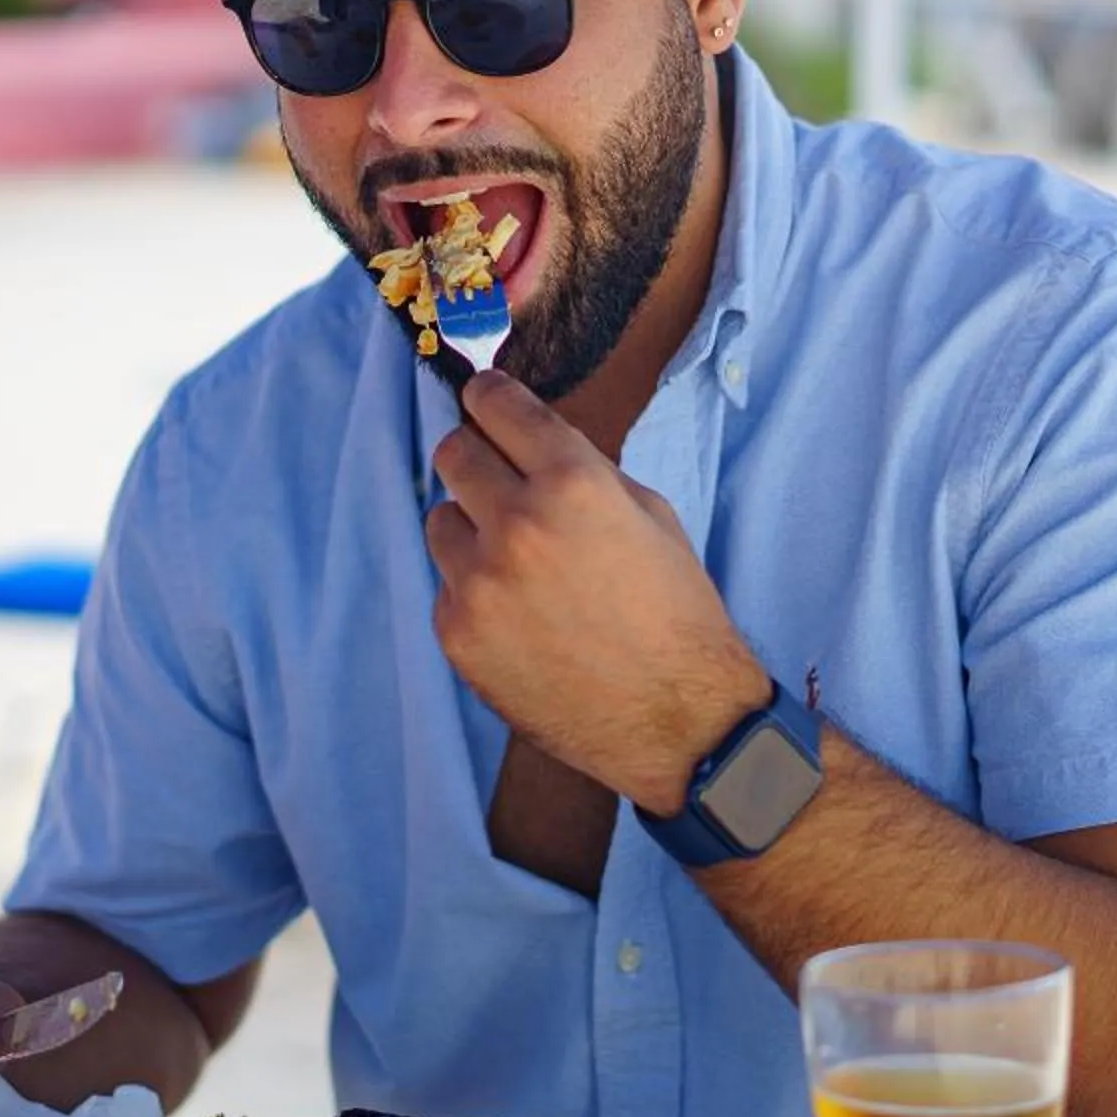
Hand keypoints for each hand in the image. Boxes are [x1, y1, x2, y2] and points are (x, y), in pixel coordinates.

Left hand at [426, 371, 769, 813]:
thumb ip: (582, 470)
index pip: (497, 405)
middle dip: (477, 458)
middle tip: (499, 480)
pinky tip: (520, 618)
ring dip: (471, 530)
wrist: (677, 720)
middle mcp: (518, 524)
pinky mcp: (457, 633)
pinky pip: (447, 586)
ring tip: (520, 566)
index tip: (484, 400)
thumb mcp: (650, 515)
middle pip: (453, 453)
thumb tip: (526, 444)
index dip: (488, 397)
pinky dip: (474, 592)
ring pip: (439, 521)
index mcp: (574, 482)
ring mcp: (479, 583)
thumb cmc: (676, 613)